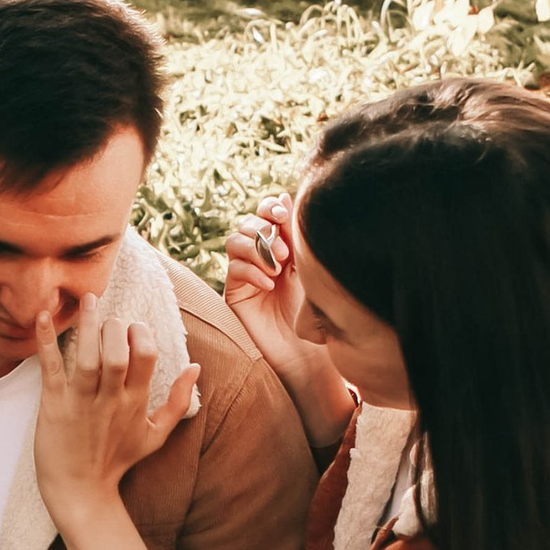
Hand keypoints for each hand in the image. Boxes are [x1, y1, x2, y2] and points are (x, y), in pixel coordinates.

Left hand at [33, 313, 200, 532]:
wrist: (81, 490)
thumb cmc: (117, 459)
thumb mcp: (156, 434)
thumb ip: (179, 402)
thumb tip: (196, 367)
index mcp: (136, 401)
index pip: (147, 355)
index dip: (141, 333)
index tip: (132, 327)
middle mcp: (111, 400)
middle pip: (118, 352)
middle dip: (116, 326)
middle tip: (108, 317)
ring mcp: (82, 402)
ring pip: (89, 357)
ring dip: (88, 324)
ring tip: (88, 299)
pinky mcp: (54, 405)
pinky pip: (51, 368)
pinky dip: (45, 341)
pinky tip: (42, 316)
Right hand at [222, 198, 352, 448]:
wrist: (308, 353)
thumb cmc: (316, 311)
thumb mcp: (308, 267)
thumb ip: (297, 235)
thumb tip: (285, 197)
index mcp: (283, 243)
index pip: (267, 213)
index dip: (270, 208)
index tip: (284, 214)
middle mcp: (262, 256)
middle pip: (248, 223)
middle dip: (264, 231)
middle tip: (284, 251)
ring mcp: (247, 274)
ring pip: (234, 241)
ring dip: (255, 249)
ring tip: (277, 269)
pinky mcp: (236, 293)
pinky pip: (233, 269)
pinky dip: (250, 271)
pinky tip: (269, 286)